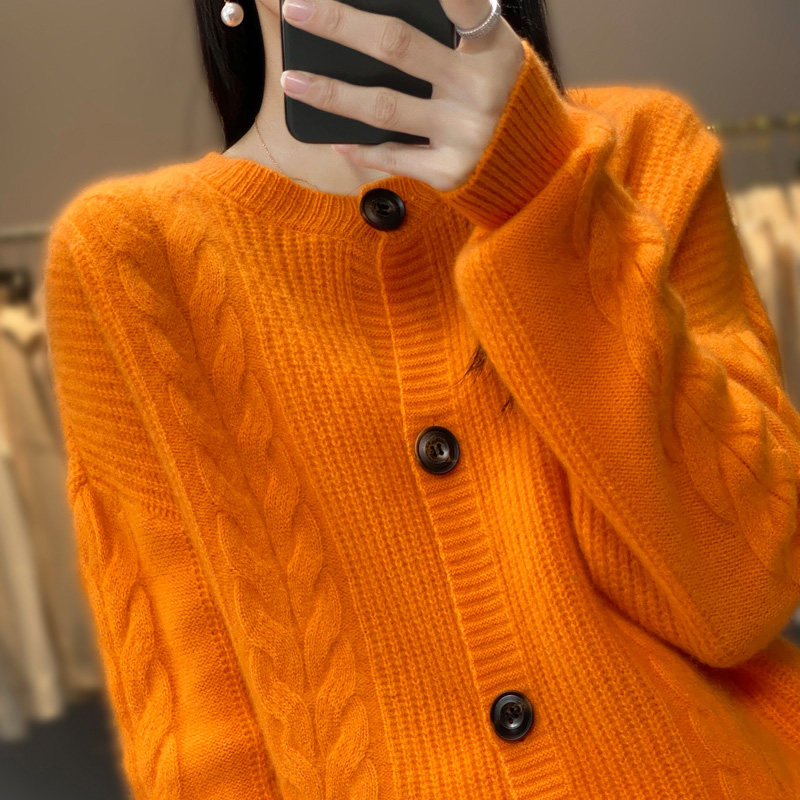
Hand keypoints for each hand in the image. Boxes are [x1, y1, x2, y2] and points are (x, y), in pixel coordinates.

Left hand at [279, 0, 525, 191]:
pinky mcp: (450, 172)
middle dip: (339, 24)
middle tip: (296, 10)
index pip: (460, 4)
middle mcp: (481, 89)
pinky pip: (393, 157)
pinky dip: (360, 147)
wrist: (532, 164)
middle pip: (396, 46)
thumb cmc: (498, 96)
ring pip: (383, 108)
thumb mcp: (489, 55)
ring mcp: (465, 135)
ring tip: (292, 79)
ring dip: (331, 94)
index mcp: (494, 48)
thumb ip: (453, 30)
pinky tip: (333, 137)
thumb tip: (371, 13)